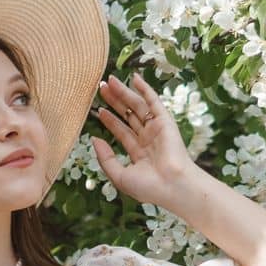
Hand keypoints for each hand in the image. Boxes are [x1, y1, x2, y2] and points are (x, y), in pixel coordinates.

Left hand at [90, 71, 197, 204]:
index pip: (122, 132)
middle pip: (128, 115)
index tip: (98, 110)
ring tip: (110, 81)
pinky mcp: (165, 121)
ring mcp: (157, 129)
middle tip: (101, 88)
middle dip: (115, 102)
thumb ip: (105, 158)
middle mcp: (148, 139)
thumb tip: (94, 139)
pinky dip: (145, 89)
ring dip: (124, 92)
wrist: (172, 186)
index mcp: (139, 153)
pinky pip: (154, 102)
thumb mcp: (119, 175)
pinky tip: (134, 78)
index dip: (110, 121)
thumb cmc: (149, 187)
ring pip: (137, 106)